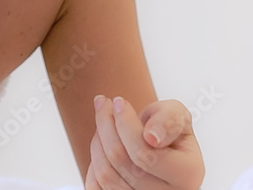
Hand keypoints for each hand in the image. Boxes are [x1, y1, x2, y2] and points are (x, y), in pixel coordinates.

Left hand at [86, 95, 203, 189]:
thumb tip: (152, 136)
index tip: (118, 101)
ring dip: (97, 142)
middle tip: (103, 104)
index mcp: (188, 175)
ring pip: (106, 175)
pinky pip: (96, 187)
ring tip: (102, 121)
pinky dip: (93, 163)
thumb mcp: (177, 115)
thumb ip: (169, 118)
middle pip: (121, 161)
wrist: (157, 148)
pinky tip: (101, 145)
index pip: (145, 153)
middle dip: (106, 126)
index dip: (125, 124)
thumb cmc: (166, 131)